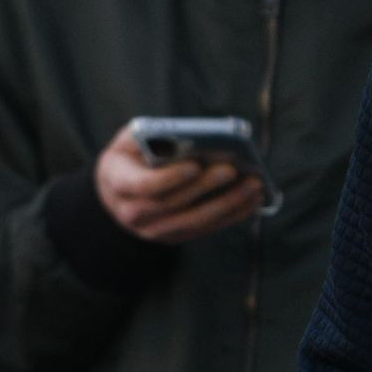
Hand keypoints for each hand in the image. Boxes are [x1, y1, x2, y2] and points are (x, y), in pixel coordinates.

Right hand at [96, 125, 266, 243]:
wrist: (117, 193)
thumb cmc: (130, 157)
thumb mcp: (129, 140)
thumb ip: (149, 135)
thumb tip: (185, 136)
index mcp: (119, 184)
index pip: (145, 186)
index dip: (171, 178)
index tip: (196, 165)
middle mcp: (133, 214)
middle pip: (175, 204)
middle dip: (206, 187)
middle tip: (233, 170)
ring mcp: (154, 230)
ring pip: (194, 221)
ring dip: (227, 205)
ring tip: (253, 186)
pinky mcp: (175, 236)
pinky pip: (206, 229)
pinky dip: (231, 216)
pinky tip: (252, 201)